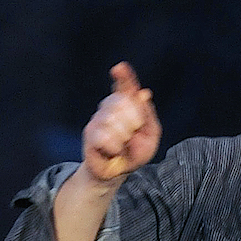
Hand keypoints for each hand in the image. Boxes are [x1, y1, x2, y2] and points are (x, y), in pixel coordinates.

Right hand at [82, 62, 161, 181]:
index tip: (120, 68)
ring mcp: (98, 119)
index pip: (125, 87)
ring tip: (122, 146)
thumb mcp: (150, 134)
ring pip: (113, 120)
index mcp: (127, 105)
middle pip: (123, 102)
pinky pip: (105, 136)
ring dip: (124, 138)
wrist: (118, 172)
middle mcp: (110, 107)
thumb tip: (144, 94)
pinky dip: (114, 147)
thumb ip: (148, 114)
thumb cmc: (135, 151)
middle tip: (132, 135)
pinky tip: (113, 151)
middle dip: (134, 121)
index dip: (124, 77)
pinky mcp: (90, 133)